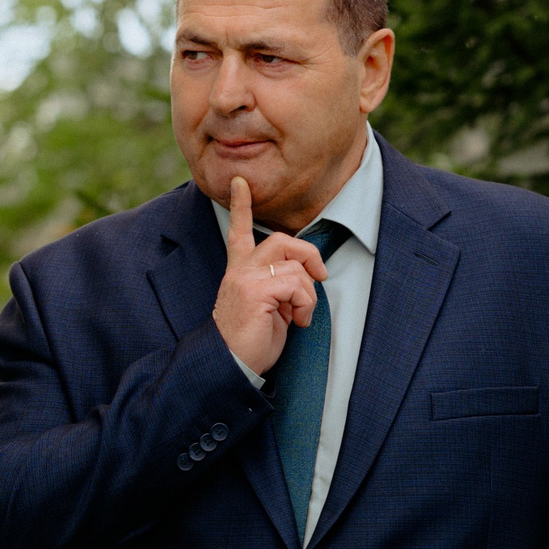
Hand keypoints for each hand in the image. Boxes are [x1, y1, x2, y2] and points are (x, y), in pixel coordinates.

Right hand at [212, 177, 328, 375]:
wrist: (228, 365)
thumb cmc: (249, 342)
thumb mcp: (267, 308)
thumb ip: (278, 286)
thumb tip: (305, 278)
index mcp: (238, 272)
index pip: (238, 231)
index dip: (241, 205)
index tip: (240, 182)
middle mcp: (239, 271)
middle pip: (281, 241)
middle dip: (309, 255)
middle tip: (320, 275)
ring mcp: (246, 279)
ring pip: (294, 265)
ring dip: (308, 293)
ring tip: (300, 315)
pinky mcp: (255, 292)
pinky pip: (297, 285)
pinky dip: (305, 305)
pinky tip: (296, 321)